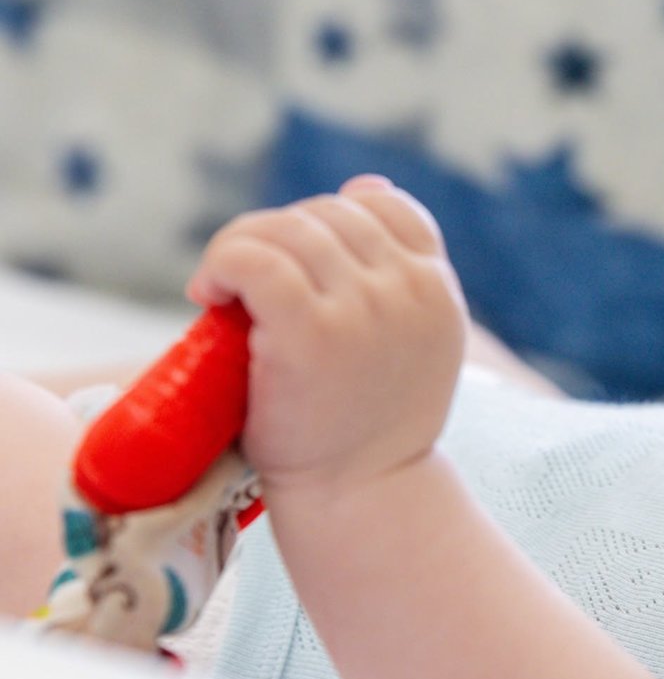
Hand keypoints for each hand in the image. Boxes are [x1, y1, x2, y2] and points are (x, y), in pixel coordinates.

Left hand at [186, 175, 467, 494]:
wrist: (363, 495)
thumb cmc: (374, 426)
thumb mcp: (414, 342)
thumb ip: (400, 270)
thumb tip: (364, 182)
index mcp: (438, 290)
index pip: (387, 206)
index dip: (335, 219)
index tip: (304, 266)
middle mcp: (409, 291)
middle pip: (328, 213)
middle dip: (280, 238)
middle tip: (248, 288)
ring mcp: (364, 308)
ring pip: (285, 229)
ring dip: (242, 249)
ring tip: (224, 290)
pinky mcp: (312, 331)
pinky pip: (253, 259)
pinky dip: (221, 263)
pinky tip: (210, 296)